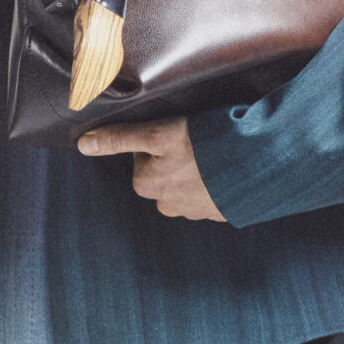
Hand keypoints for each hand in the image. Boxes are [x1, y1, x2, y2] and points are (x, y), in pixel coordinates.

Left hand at [76, 116, 226, 220]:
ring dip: (198, 170)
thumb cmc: (206, 145)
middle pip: (164, 173)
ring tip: (215, 152)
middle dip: (177, 157)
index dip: (160, 139)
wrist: (260, 166)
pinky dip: (218, 181)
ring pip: (188, 184)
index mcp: (148, 185)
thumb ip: (120, 138)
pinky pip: (213, 193)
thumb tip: (83, 144)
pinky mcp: (222, 212)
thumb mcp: (159, 134)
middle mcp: (168, 204)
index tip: (177, 132)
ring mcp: (197, 211)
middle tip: (197, 140)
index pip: (143, 157)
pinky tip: (228, 166)